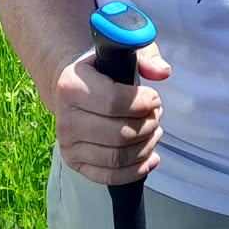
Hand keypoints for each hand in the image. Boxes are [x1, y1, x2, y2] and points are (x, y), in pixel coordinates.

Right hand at [52, 42, 171, 185]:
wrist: (73, 88)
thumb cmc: (102, 70)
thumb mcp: (122, 52)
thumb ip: (145, 56)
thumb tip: (163, 73)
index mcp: (71, 85)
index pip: (112, 102)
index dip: (141, 103)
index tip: (155, 98)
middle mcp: (65, 118)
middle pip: (119, 134)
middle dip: (148, 125)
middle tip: (156, 115)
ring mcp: (68, 144)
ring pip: (118, 157)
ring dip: (146, 146)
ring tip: (155, 131)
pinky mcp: (74, 162)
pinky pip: (110, 176)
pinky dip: (136, 170)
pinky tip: (151, 157)